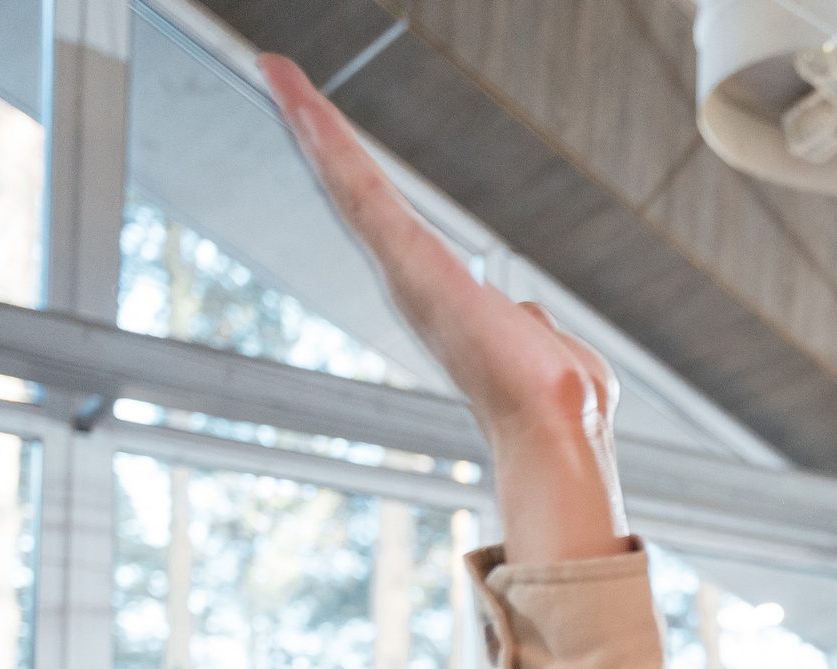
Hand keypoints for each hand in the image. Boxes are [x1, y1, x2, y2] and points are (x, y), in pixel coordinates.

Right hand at [261, 56, 626, 565]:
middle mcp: (410, 280)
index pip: (391, 218)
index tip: (325, 129)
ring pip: (351, 183)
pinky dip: (329, 142)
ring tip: (279, 73)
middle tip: (279, 78)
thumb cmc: (557, 399)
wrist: (557, 427)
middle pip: (355, 192)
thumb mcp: (541, 342)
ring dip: (313, 124)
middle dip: (317, 135)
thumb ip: (527, 322)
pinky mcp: (409, 260)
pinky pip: (363, 190)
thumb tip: (528, 317)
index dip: (358, 174)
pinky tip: (299, 99)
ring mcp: (404, 269)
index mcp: (439, 292)